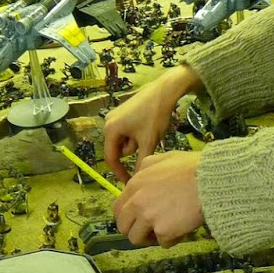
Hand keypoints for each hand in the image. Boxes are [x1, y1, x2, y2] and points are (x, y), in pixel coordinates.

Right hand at [103, 65, 199, 181]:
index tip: (130, 182)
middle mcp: (108, 122)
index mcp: (111, 129)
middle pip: (117, 149)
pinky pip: (126, 131)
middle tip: (148, 144)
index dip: (120, 172)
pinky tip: (148, 126)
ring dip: (136, 143)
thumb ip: (141, 162)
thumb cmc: (155, 116)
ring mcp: (115, 116)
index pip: (111, 158)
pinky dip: (136, 134)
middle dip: (132, 151)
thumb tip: (137, 179)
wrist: (165, 90)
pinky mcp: (123, 112)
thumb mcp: (149, 142)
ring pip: (124, 140)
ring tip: (150, 133)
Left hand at [113, 151, 203, 247]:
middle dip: (135, 230)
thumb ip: (148, 166)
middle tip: (149, 231)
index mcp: (135, 184)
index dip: (128, 216)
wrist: (212, 181)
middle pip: (123, 226)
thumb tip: (141, 174)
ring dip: (150, 238)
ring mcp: (148, 217)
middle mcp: (137, 201)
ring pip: (136, 239)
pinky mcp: (163, 230)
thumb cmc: (193, 167)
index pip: (119, 207)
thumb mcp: (165, 158)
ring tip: (165, 232)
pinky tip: (182, 230)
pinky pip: (162, 243)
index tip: (138, 219)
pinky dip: (172, 240)